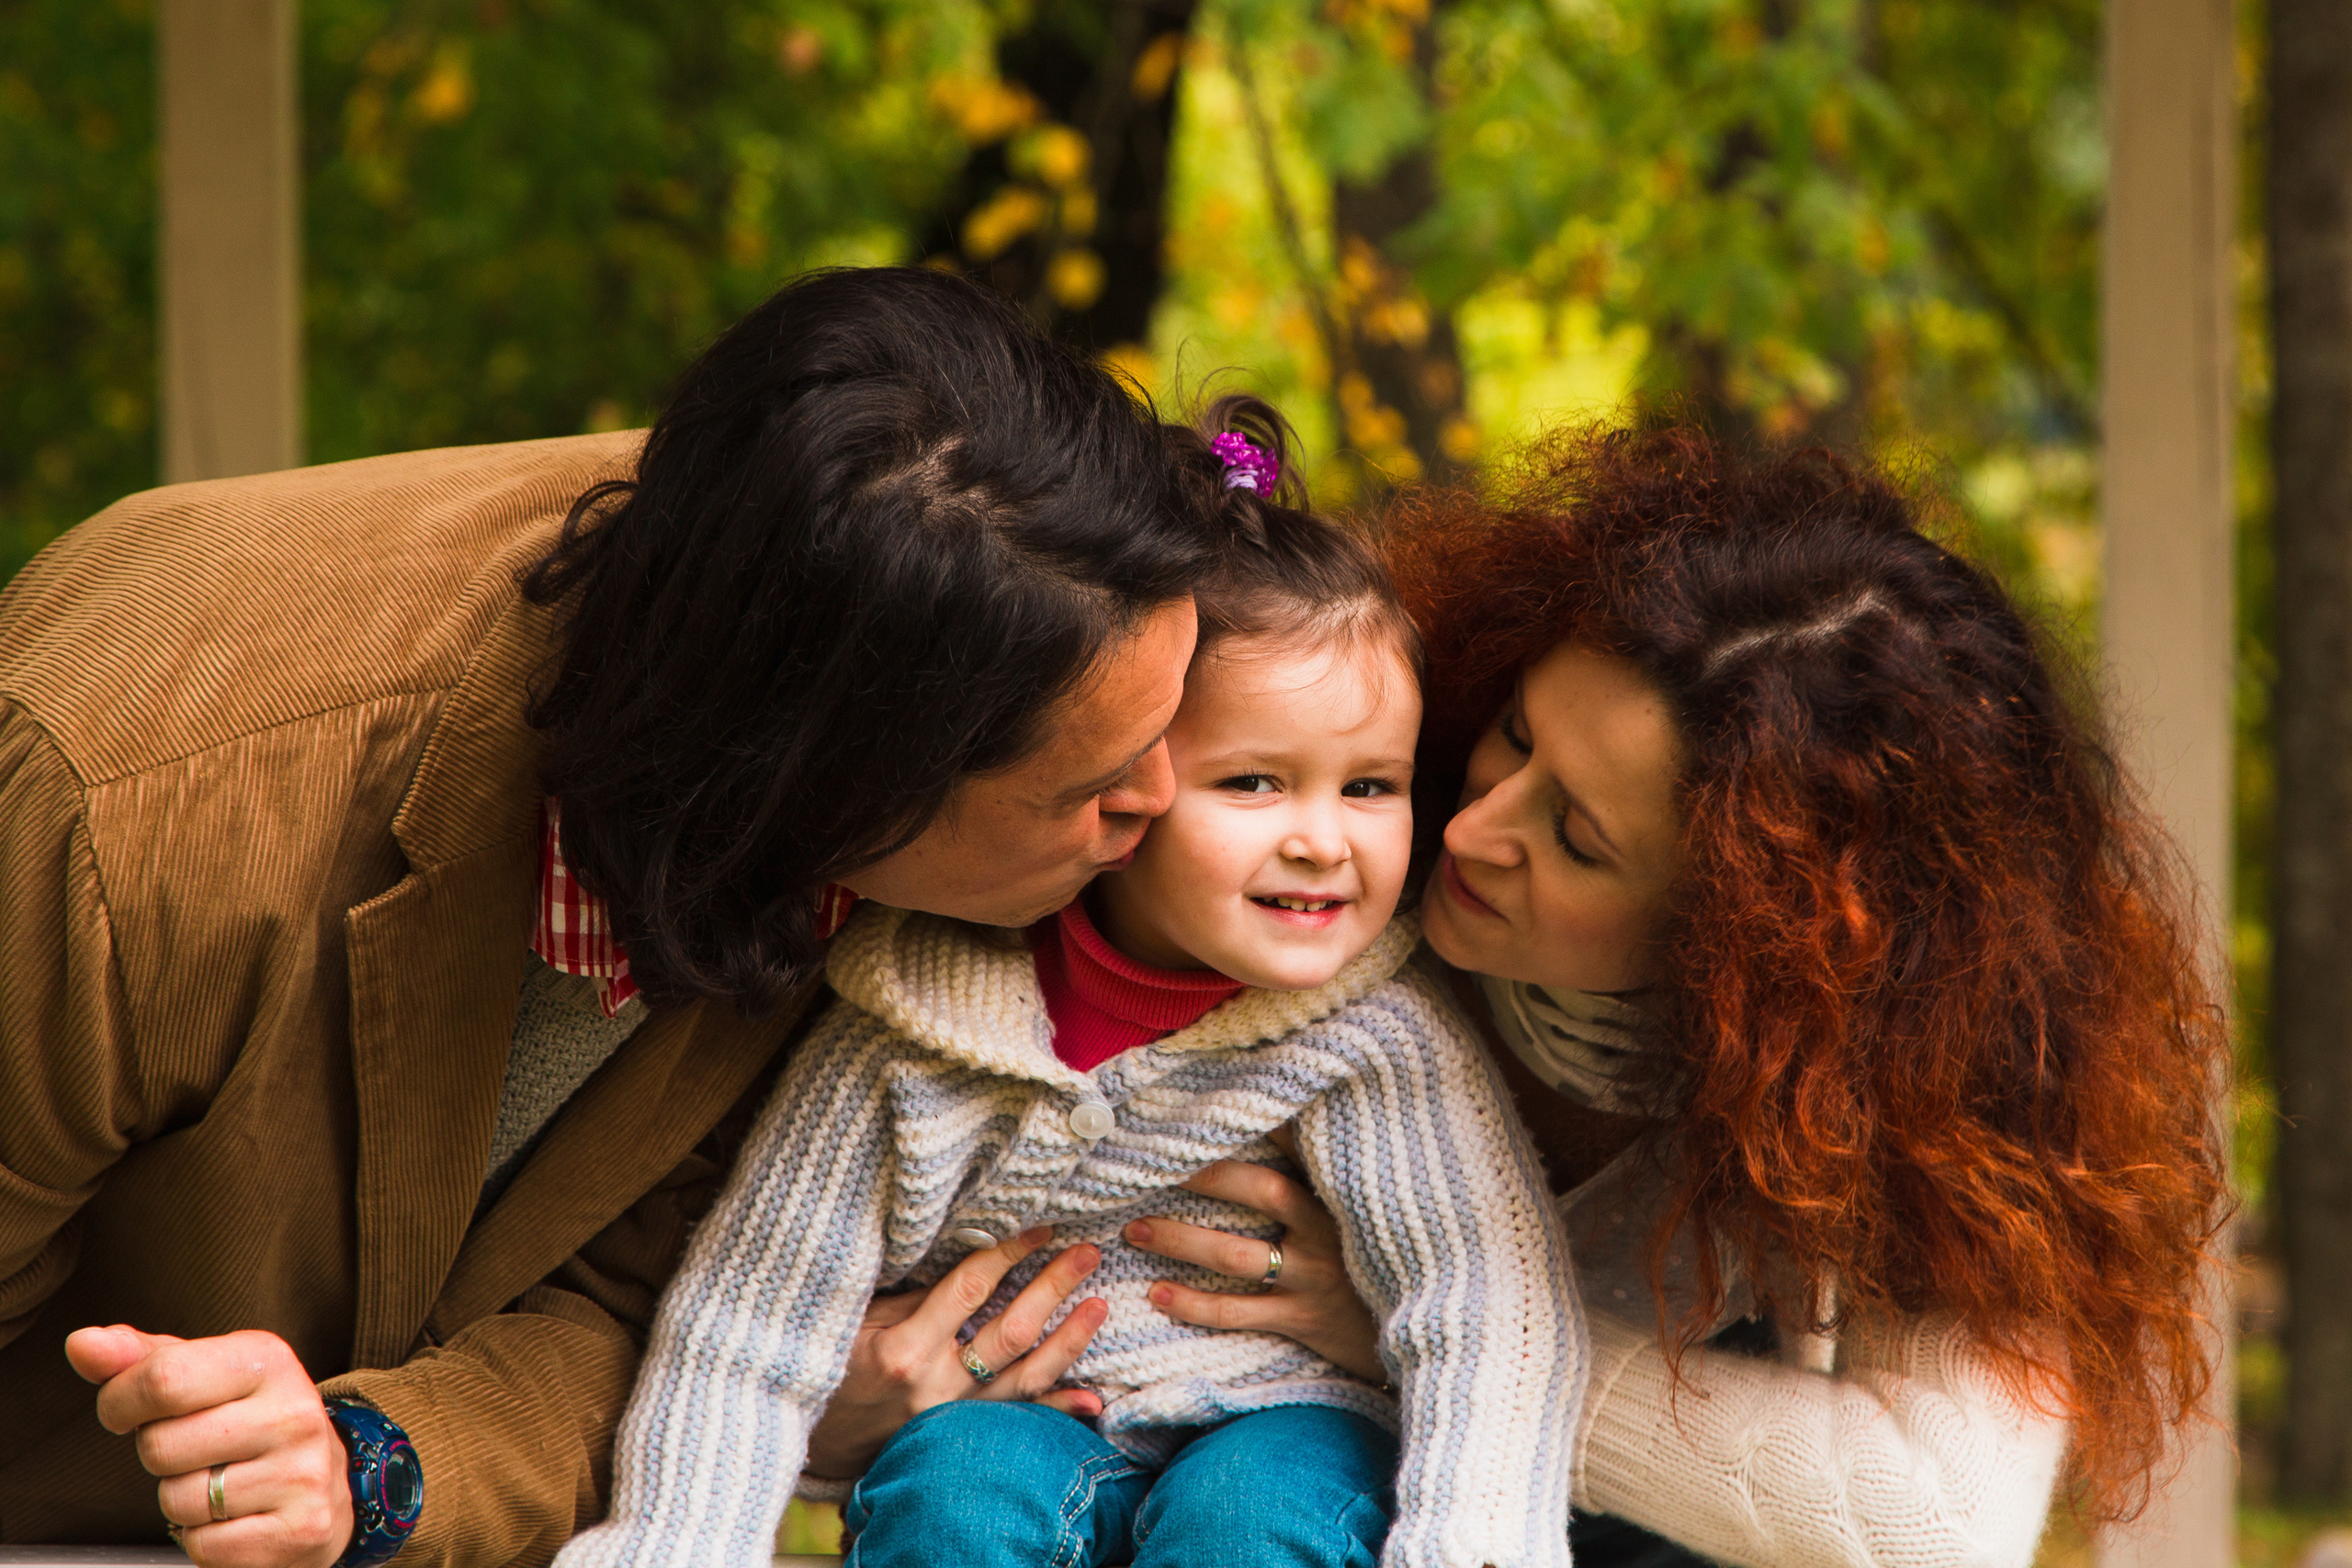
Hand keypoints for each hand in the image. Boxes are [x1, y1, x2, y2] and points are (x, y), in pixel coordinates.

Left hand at [67, 1325, 351, 1567]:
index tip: (129, 1411)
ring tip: (219, 1480)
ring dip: (181, 1500)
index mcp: (266, 1360)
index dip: (120, 1402)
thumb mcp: (202, 1373)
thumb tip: (83, 1345)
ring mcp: (302, 1473)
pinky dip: (205, 1539)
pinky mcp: (302, 1528)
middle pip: (160, 1447)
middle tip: (195, 1448)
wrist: (328, 1480)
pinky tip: (236, 1514)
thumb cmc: (246, 1419)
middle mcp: (292, 1412)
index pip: (161, 1379)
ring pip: (178, 1501)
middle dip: (157, 1454)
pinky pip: (205, 1545)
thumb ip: (139, 1357)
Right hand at [804, 1227, 1109, 1479]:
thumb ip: (918, 1298)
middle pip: (1011, 1331)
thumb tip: (977, 1263)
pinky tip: (1092, 1398)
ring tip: (1098, 1307)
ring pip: (1025, 1378)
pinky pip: (1017, 1421)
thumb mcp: (863, 1322)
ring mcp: (952, 1418)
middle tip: (1087, 1253)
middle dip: (1052, 1288)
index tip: (1041, 1227)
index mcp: (905, 1349)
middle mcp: (936, 1387)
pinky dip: (1056, 1410)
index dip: (1008, 1253)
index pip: (971, 1289)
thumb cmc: (833, 1367)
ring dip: (1068, 1341)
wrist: (813, 1442)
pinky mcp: (960, 1437)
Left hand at [1125, 1127, 1384, 1383]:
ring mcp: (1313, 1277)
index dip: (1259, 1122)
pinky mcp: (1303, 1320)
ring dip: (1182, 1241)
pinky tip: (1158, 1293)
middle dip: (1208, 1177)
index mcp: (1337, 1196)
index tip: (1209, 1106)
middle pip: (1263, 1192)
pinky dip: (1195, 1304)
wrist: (1418, 1330)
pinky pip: (1239, 1312)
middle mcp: (1326, 1231)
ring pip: (1238, 1256)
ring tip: (1136, 1230)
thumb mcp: (1359, 1212)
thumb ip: (1320, 1173)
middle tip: (1154, 1166)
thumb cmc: (1373, 1262)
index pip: (1296, 1146)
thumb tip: (1278, 1123)